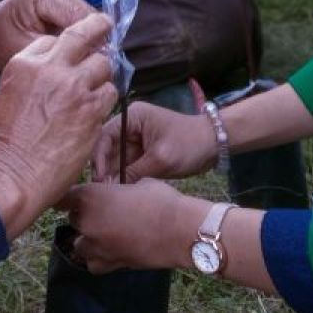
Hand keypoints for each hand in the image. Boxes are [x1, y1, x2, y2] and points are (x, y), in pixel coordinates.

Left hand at [0, 0, 94, 67]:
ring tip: (76, 57)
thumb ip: (58, 49)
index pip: (80, 18)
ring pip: (89, 16)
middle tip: (84, 66)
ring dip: (86, 37)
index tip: (93, 68)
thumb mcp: (27, 51)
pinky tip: (72, 47)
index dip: (91, 43)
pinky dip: (80, 32)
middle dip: (89, 40)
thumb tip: (94, 54)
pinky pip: (81, 16)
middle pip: (88, 15)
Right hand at [0, 13, 117, 237]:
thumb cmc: (5, 143)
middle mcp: (51, 68)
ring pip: (103, 64)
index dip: (67, 46)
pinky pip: (110, 92)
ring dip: (100, 76)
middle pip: (84, 34)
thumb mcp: (8, 95)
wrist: (12, 176)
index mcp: (24, 63)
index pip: (54, 39)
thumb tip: (57, 71)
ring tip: (93, 92)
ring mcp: (74, 87)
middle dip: (96, 29)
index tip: (74, 51)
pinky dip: (105, 99)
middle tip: (104, 28)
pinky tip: (96, 111)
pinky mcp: (93, 110)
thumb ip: (34, 76)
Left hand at [59, 179, 205, 272]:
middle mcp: (86, 222)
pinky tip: (112, 250)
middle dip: (85, 214)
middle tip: (105, 210)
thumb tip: (117, 193)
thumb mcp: (137, 183)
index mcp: (90, 196)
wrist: (179, 231)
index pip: (64, 197)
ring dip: (89, 237)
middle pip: (73, 218)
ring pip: (80, 243)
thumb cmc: (160, 200)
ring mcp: (95, 247)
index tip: (73, 195)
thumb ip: (118, 189)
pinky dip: (99, 256)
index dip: (68, 195)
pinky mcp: (108, 265)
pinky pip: (93, 261)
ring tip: (107, 232)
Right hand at [91, 101, 217, 183]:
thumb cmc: (189, 144)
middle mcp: (130, 126)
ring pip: (116, 159)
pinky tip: (118, 192)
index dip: (98, 156)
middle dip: (104, 169)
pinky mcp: (143, 153)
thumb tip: (111, 187)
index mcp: (133, 117)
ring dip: (112, 175)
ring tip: (107, 195)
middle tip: (100, 191)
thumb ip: (134, 172)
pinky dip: (123, 177)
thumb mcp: (161, 159)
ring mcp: (136, 140)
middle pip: (108, 148)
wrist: (215, 146)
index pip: (105, 134)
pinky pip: (127, 166)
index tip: (98, 178)